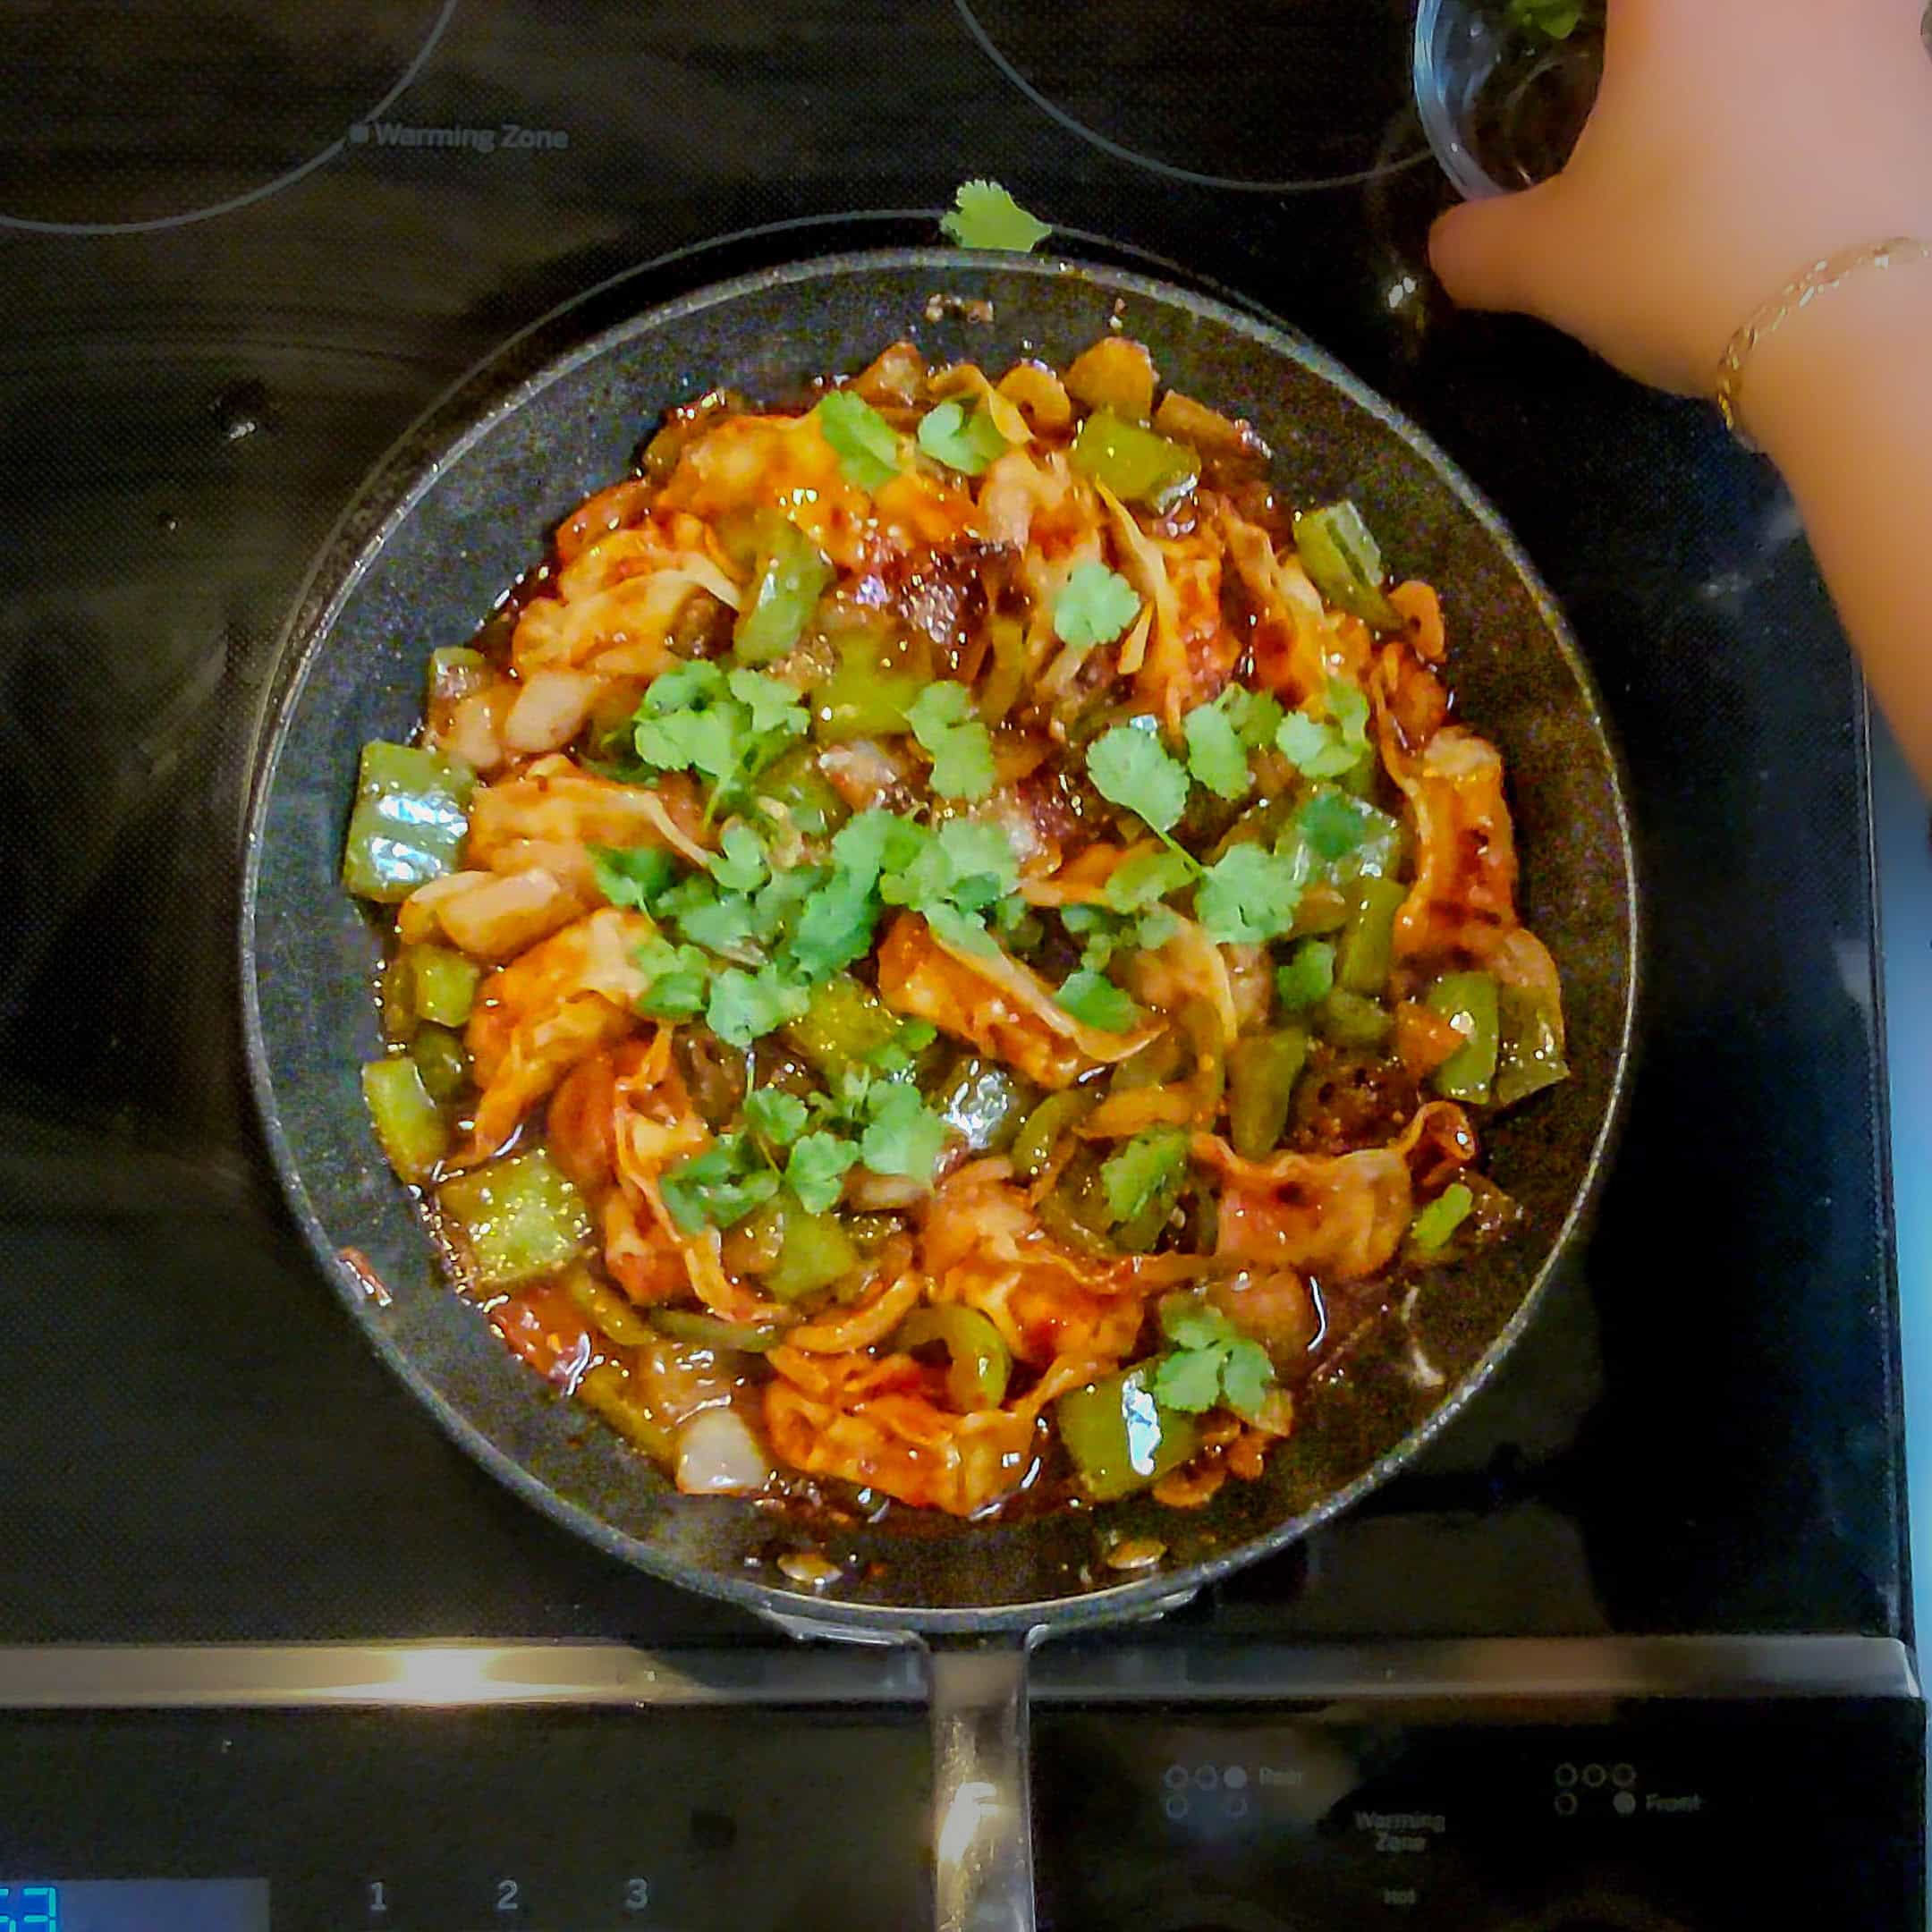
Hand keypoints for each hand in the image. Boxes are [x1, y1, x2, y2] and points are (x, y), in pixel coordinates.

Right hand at [1429, 0, 1931, 394]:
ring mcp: (1877, 15)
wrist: (1859, 323)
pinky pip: (1870, 52)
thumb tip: (1449, 246)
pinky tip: (1801, 153)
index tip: (1568, 50)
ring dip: (1769, 50)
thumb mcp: (1549, 265)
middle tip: (1636, 83)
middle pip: (1701, 9)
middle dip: (1671, 35)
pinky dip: (1832, 89)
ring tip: (1722, 124)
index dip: (1584, 23)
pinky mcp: (1924, 76)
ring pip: (1807, 20)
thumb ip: (1480, 246)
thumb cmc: (1681, 256)